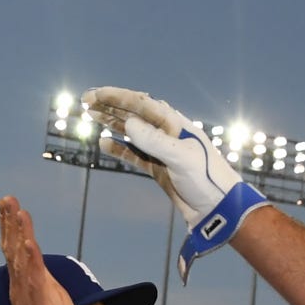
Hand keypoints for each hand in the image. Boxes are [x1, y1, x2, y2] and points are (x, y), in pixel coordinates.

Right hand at [0, 196, 79, 304]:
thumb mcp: (49, 300)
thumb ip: (41, 282)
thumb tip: (37, 267)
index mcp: (24, 285)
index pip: (15, 251)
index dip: (10, 227)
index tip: (7, 204)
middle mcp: (22, 288)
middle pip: (13, 249)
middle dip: (9, 223)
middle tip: (5, 198)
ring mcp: (29, 297)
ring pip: (22, 259)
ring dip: (18, 233)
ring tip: (16, 211)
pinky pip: (34, 279)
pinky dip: (30, 259)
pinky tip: (27, 242)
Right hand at [79, 86, 271, 279]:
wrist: (218, 209)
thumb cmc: (207, 180)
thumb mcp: (181, 158)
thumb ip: (155, 141)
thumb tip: (129, 123)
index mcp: (175, 124)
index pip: (141, 103)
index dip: (117, 97)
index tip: (96, 95)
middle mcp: (167, 133)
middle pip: (134, 113)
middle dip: (110, 105)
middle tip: (86, 100)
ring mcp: (162, 151)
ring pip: (132, 132)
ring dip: (112, 122)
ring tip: (91, 114)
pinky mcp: (159, 168)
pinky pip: (134, 154)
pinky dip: (119, 148)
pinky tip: (104, 143)